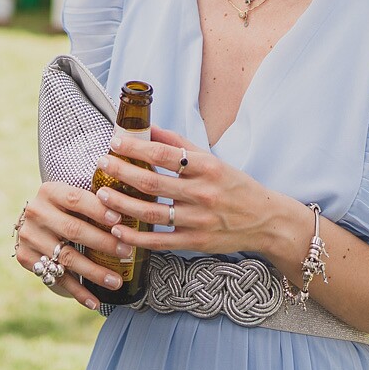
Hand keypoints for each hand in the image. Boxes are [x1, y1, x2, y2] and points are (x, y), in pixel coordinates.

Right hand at [12, 180, 131, 312]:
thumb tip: (135, 207)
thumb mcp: (75, 197)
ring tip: (116, 281)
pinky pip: (56, 278)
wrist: (33, 222)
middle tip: (126, 251)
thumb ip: (97, 200)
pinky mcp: (26, 258)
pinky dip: (77, 292)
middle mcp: (36, 213)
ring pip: (66, 258)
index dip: (97, 209)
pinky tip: (94, 302)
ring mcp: (29, 237)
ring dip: (94, 272)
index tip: (118, 220)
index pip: (75, 199)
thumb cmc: (66, 209)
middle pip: (73, 229)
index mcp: (50, 191)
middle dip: (102, 242)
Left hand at [96, 127, 304, 263]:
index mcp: (208, 167)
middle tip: (102, 164)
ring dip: (122, 204)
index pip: (165, 154)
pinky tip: (118, 229)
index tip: (115, 141)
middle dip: (122, 172)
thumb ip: (180, 144)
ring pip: (151, 213)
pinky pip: (159, 241)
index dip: (137, 147)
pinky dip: (136, 237)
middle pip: (153, 182)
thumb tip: (149, 127)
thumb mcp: (214, 160)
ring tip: (102, 195)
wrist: (266, 221)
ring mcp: (199, 220)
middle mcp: (203, 193)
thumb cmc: (235, 186)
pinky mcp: (196, 242)